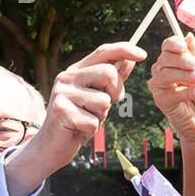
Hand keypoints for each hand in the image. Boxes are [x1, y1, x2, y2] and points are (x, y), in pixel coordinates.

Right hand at [6, 42, 145, 195]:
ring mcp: (62, 93)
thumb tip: (130, 61)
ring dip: (101, 115)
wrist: (51, 146)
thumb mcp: (98, 98)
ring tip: (86, 118)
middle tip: (106, 106)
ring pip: (103, 100)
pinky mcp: (61, 111)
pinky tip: (78, 129)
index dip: (124, 49)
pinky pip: (94, 121)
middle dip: (116, 92)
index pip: (103, 52)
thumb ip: (112, 81)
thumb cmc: (79, 120)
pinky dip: (92, 129)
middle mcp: (67, 77)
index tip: (143, 55)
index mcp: (76, 71)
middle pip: (108, 72)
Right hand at [148, 33, 194, 150]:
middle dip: (182, 60)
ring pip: (165, 74)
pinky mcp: (162, 102)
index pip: (168, 47)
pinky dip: (187, 91)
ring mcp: (160, 87)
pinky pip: (171, 93)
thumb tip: (188, 36)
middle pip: (165, 58)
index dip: (174, 43)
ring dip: (185, 75)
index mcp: (174, 63)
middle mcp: (163, 72)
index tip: (184, 46)